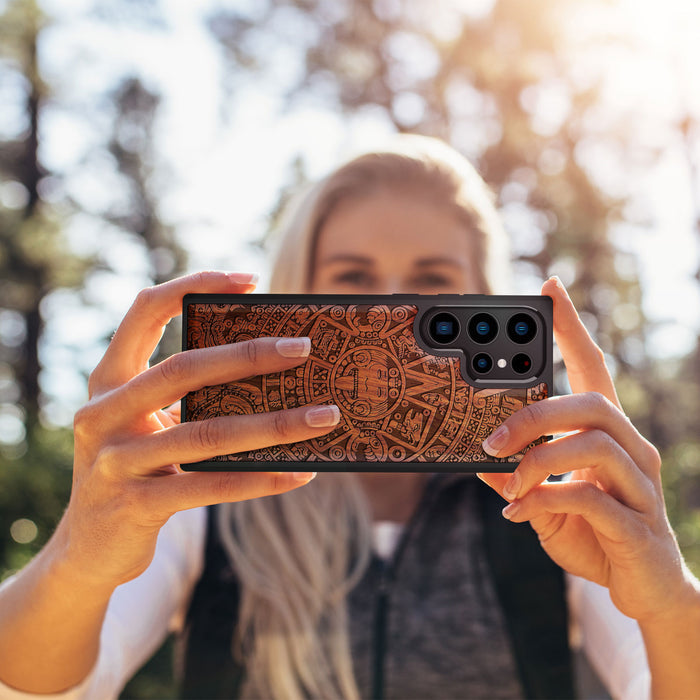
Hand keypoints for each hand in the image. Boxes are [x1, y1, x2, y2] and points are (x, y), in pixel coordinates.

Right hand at [56, 271, 339, 588]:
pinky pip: (210, 487)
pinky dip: (261, 479)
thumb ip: (185, 397)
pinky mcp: (135, 505)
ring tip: (325, 417)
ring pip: (206, 433)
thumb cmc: (134, 469)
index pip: (145, 311)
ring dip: (275, 424)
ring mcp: (115, 461)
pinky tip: (300, 473)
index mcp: (109, 380)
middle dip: (248, 355)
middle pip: (182, 369)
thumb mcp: (145, 424)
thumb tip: (271, 371)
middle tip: (303, 349)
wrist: (87, 548)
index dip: (194, 285)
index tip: (250, 279)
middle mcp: (103, 413)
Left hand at [478, 277, 694, 623]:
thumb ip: (517, 477)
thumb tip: (478, 459)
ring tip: (507, 481)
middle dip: (535, 415)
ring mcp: (640, 486)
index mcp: (607, 435)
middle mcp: (631, 449)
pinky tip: (521, 513)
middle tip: (490, 440)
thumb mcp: (544, 500)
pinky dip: (546, 499)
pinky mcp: (638, 525)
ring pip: (594, 443)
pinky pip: (590, 497)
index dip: (572, 328)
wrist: (643, 590)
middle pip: (591, 403)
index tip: (550, 288)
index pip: (593, 368)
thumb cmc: (593, 533)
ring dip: (538, 459)